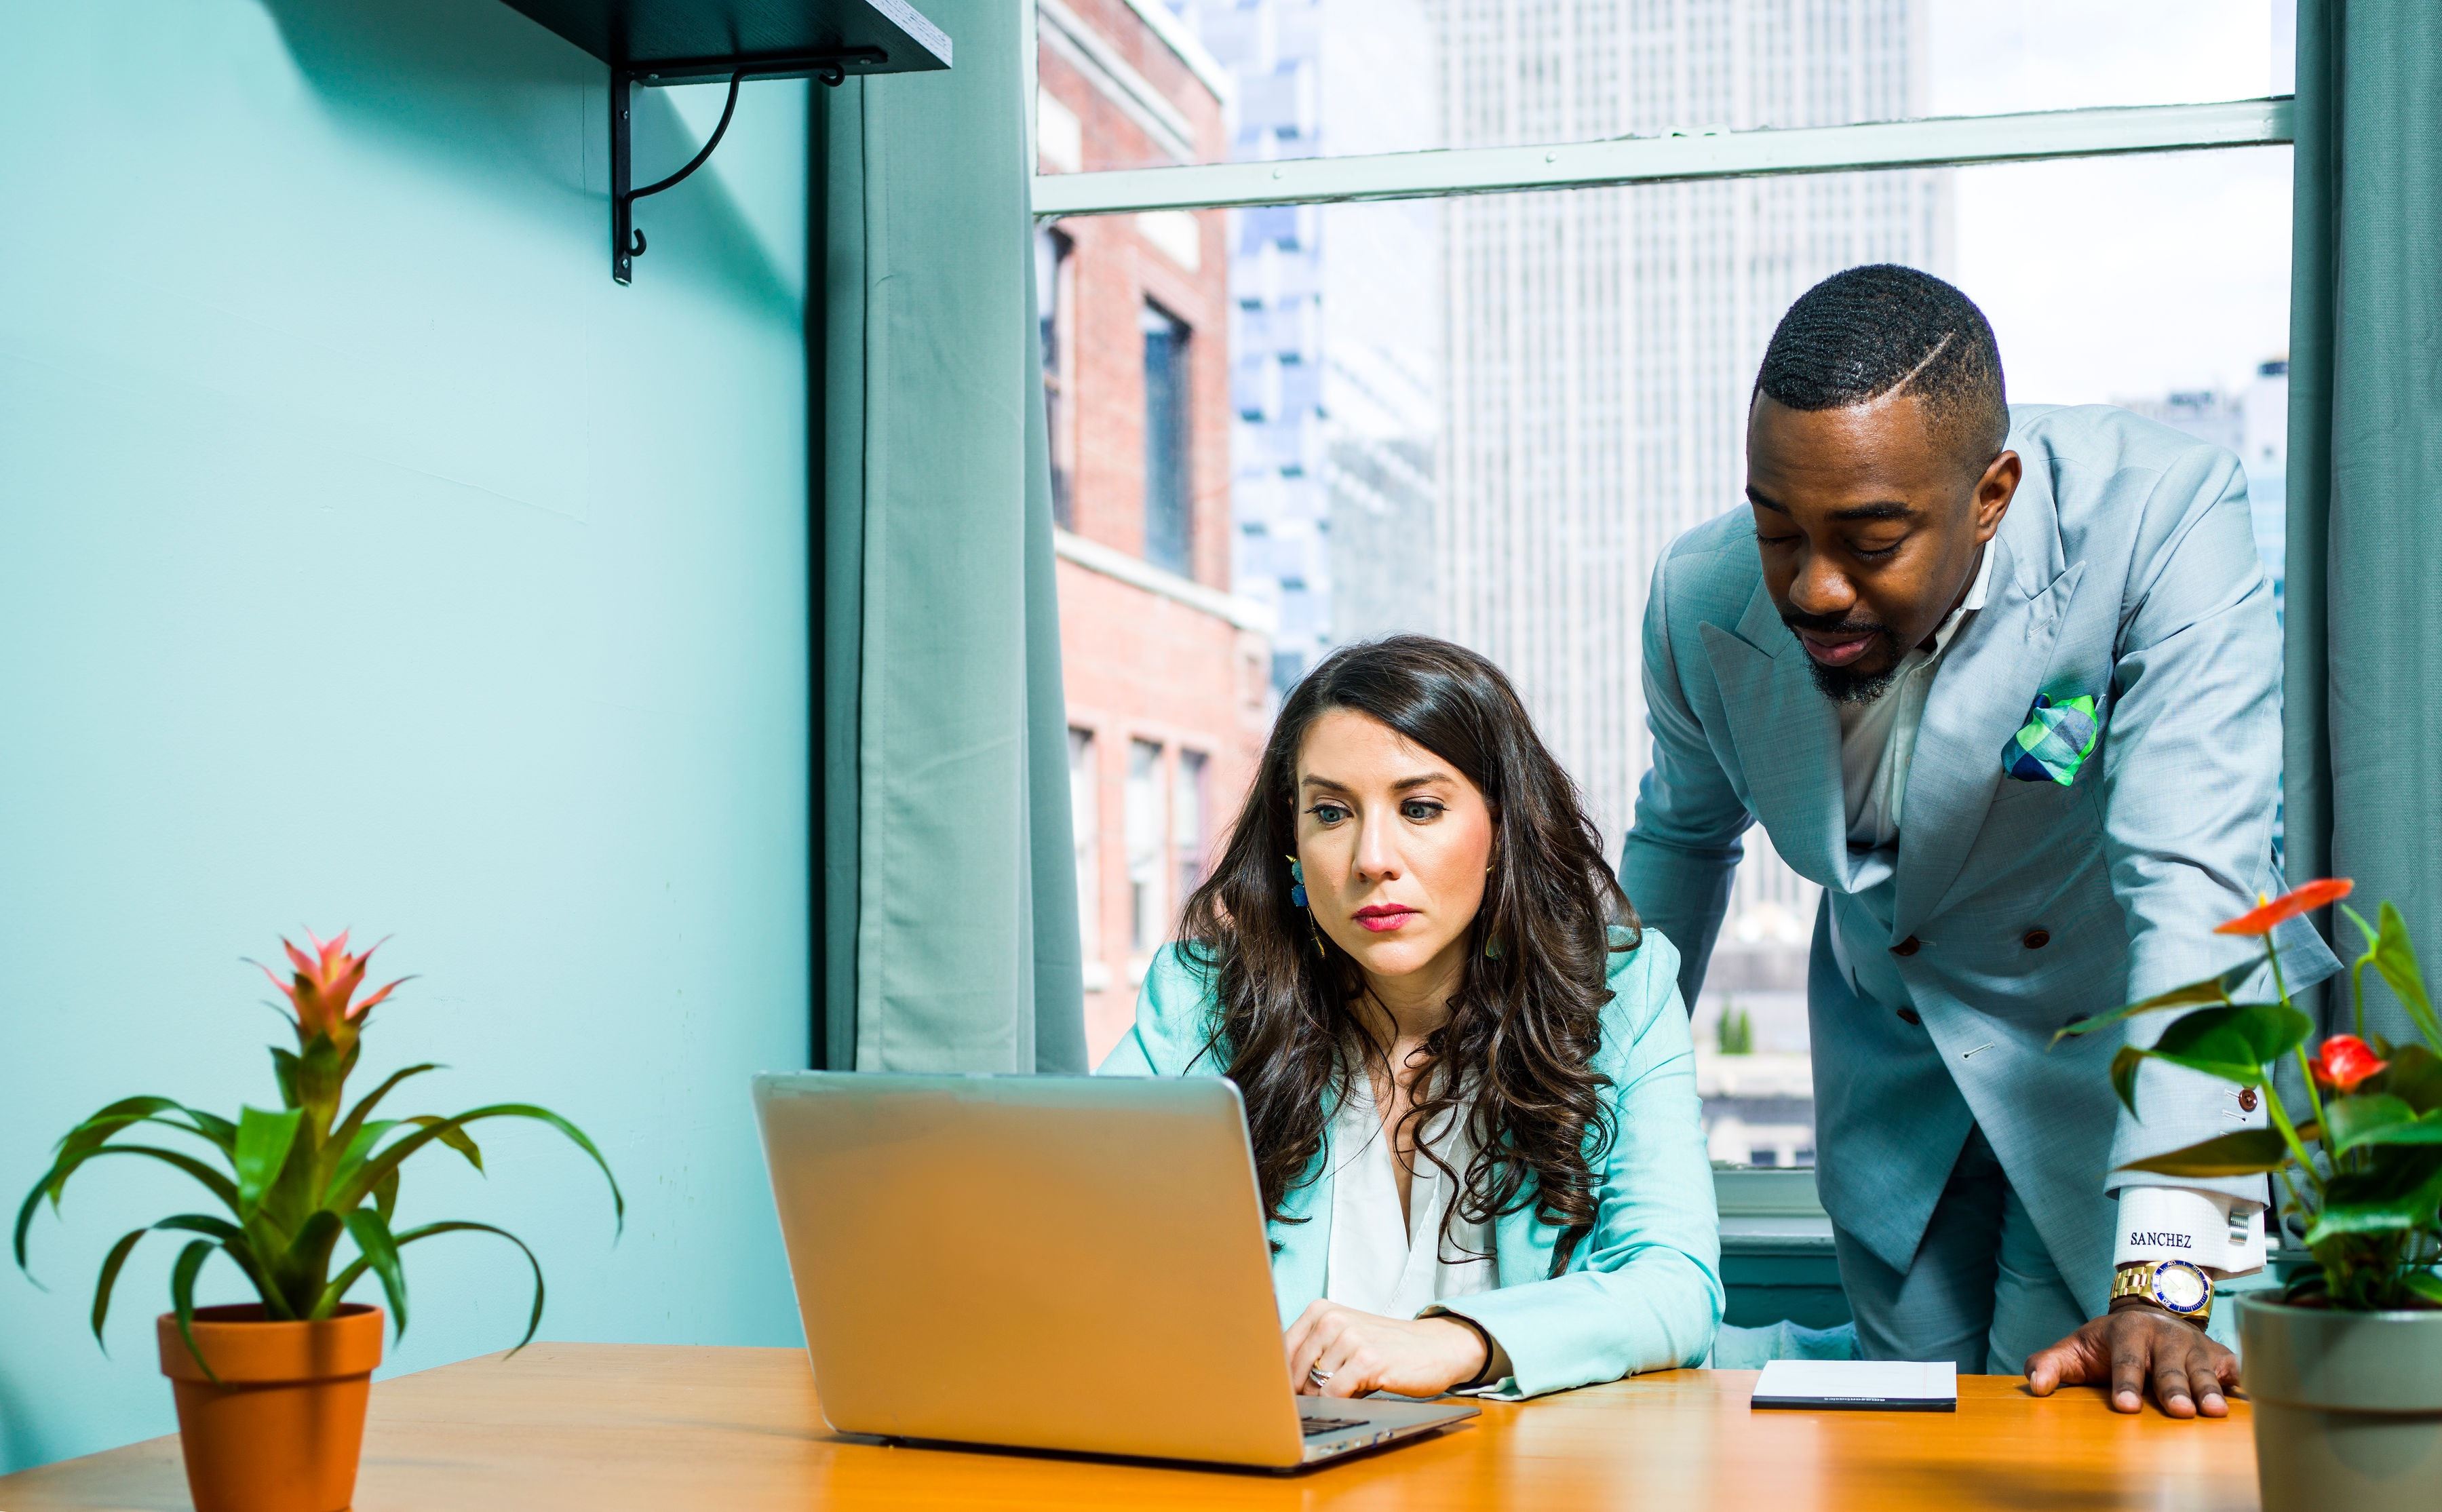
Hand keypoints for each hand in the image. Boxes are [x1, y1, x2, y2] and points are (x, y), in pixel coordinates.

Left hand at [1283, 1300, 1496, 1398]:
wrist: (1435, 1347)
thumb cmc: (1387, 1346)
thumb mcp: (1346, 1336)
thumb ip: (1314, 1350)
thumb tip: (1279, 1383)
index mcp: (1321, 1310)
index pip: (1282, 1349)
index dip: (1281, 1375)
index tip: (1285, 1391)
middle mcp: (1332, 1319)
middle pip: (1294, 1370)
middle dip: (1303, 1392)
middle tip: (1319, 1399)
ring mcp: (1349, 1338)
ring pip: (1314, 1385)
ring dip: (1324, 1398)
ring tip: (1346, 1392)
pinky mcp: (1366, 1361)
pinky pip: (1334, 1394)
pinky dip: (1338, 1404)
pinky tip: (1354, 1397)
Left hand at [2024, 1302, 2238, 1417]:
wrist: (2152, 1313)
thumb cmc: (2110, 1342)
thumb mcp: (2076, 1348)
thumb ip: (2051, 1364)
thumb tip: (2034, 1387)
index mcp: (2127, 1330)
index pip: (2125, 1359)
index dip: (2125, 1383)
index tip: (2124, 1407)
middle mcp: (2165, 1335)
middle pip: (2168, 1366)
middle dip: (2173, 1387)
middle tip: (2177, 1411)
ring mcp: (2195, 1345)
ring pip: (2202, 1369)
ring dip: (2208, 1390)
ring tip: (2214, 1412)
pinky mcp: (2220, 1355)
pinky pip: (2233, 1371)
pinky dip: (2238, 1385)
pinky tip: (2245, 1402)